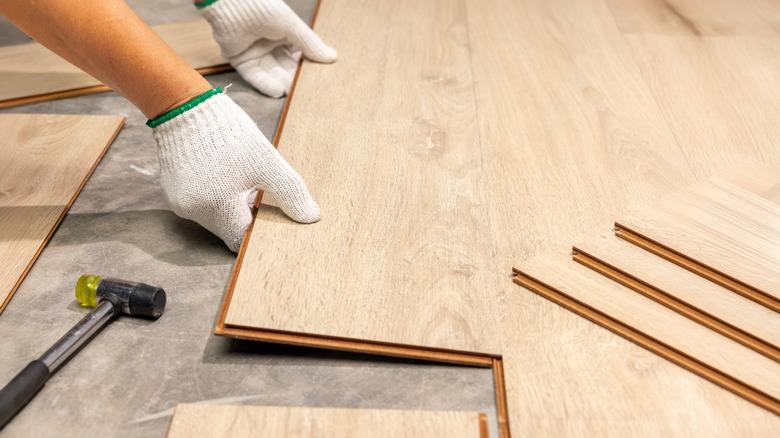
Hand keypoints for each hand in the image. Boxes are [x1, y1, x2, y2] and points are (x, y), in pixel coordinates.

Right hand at [150, 89, 319, 251]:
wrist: (186, 107)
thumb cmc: (229, 134)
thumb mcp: (267, 162)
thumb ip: (290, 192)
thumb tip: (310, 216)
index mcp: (218, 209)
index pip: (241, 239)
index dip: (257, 232)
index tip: (268, 217)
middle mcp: (194, 212)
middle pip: (226, 229)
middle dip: (244, 217)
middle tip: (258, 195)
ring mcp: (179, 203)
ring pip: (213, 217)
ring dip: (229, 207)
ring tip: (240, 182)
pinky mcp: (171, 191)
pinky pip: (198, 204)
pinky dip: (213, 197)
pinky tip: (222, 176)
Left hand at [199, 0, 336, 96]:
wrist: (231, 4)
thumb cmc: (262, 7)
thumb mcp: (291, 26)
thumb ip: (310, 43)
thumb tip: (333, 58)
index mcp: (284, 32)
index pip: (300, 53)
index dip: (309, 65)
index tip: (321, 78)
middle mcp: (270, 44)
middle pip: (286, 66)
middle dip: (295, 78)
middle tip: (309, 92)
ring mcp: (255, 53)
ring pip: (272, 73)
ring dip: (282, 83)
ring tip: (294, 94)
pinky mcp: (241, 61)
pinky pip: (255, 76)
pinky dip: (266, 84)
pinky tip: (277, 91)